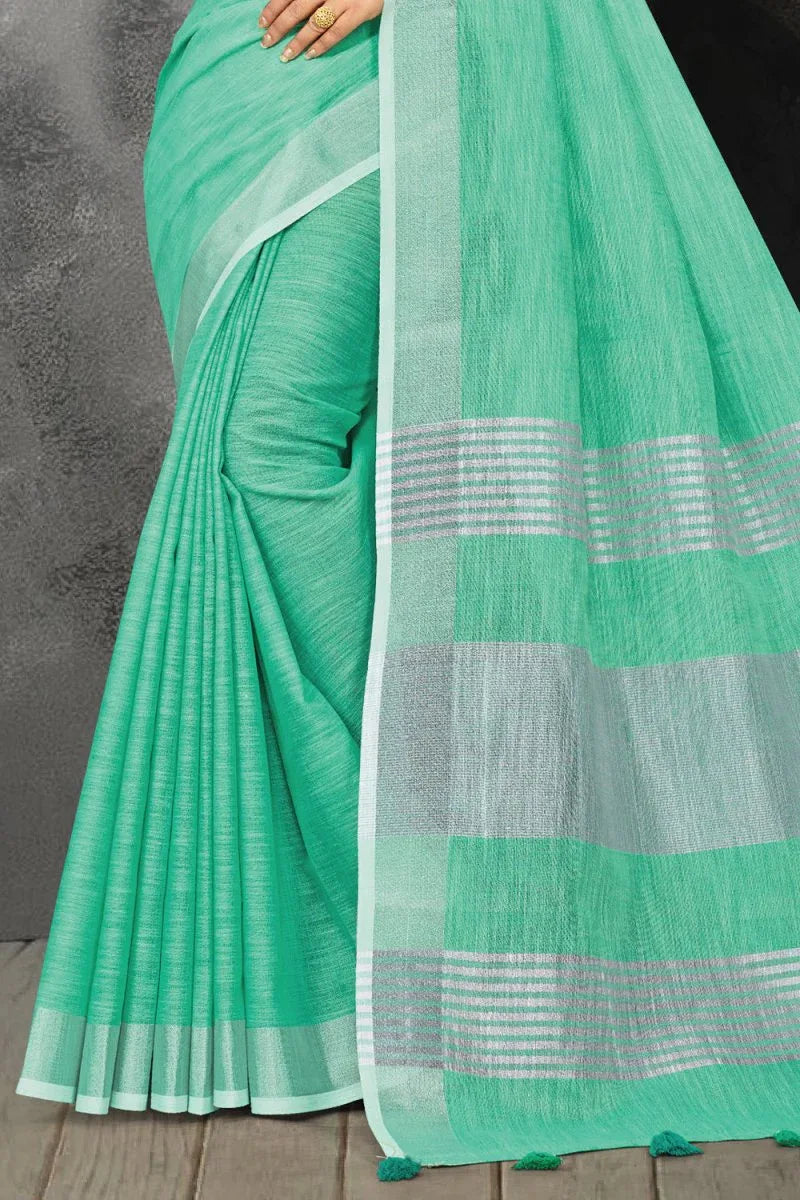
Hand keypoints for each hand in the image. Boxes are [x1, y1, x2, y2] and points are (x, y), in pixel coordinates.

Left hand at [258, 0, 382, 60]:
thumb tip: (287, 9)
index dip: (272, 9)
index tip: (261, 24)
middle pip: (297, 9)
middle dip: (279, 27)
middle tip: (266, 43)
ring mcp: (344, 0)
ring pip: (315, 23)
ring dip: (298, 41)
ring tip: (285, 56)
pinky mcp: (360, 11)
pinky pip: (338, 32)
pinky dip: (323, 45)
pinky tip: (310, 55)